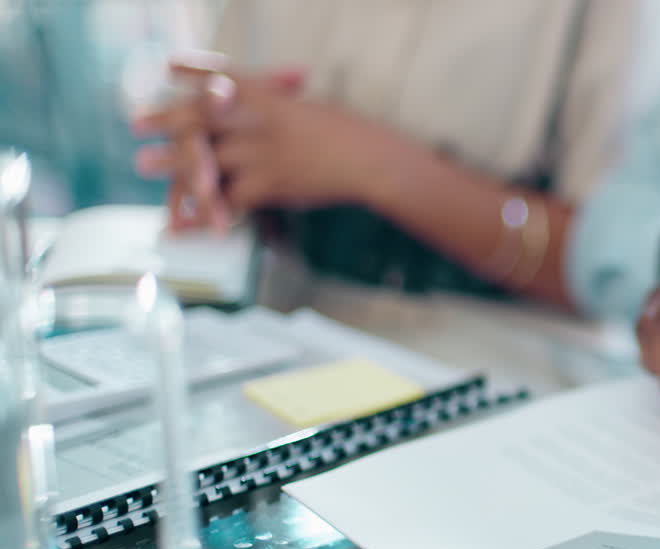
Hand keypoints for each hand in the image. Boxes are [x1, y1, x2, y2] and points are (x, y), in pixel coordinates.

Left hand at [134, 62, 396, 225]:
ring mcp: (261, 152)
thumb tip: (277, 103)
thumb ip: (285, 106)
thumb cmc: (349, 136)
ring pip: (204, 158)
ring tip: (144, 164)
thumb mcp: (312, 111)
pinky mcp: (269, 183)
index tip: (168, 68)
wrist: (371, 161)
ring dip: (170, 163)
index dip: (194, 73)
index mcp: (270, 98)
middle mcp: (258, 120)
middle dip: (166, 120)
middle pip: (201, 117)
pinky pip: (226, 198)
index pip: (224, 79)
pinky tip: (187, 218)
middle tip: (137, 124)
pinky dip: (205, 210)